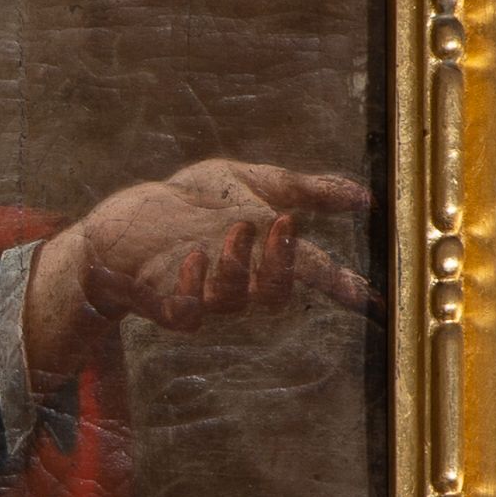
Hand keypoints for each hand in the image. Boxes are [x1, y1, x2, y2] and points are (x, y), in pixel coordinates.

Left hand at [20, 160, 373, 386]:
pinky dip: (191, 289)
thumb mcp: (255, 184)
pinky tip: (192, 257)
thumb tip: (364, 197)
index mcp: (266, 257)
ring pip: (231, 302)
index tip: (366, 293)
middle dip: (283, 264)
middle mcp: (238, 281)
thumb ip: (307, 191)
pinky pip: (184, 312)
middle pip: (274, 296)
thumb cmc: (195, 203)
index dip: (342, 287)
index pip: (313, 275)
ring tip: (235, 230)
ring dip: (238, 267)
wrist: (129, 218)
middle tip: (281, 223)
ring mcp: (200, 292)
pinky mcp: (162, 298)